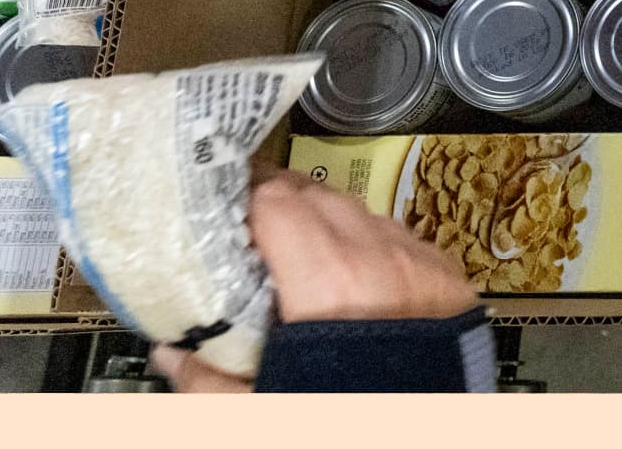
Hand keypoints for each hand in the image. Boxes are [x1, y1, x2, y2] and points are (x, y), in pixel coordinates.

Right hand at [151, 169, 475, 392]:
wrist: (428, 437)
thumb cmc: (354, 421)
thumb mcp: (264, 408)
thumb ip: (209, 380)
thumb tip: (172, 355)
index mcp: (328, 283)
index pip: (275, 200)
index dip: (245, 201)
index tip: (226, 215)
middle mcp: (380, 260)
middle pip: (317, 197)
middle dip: (282, 207)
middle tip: (256, 233)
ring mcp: (420, 266)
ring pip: (363, 213)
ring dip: (331, 224)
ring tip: (305, 255)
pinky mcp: (449, 280)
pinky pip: (404, 240)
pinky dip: (377, 248)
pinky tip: (361, 276)